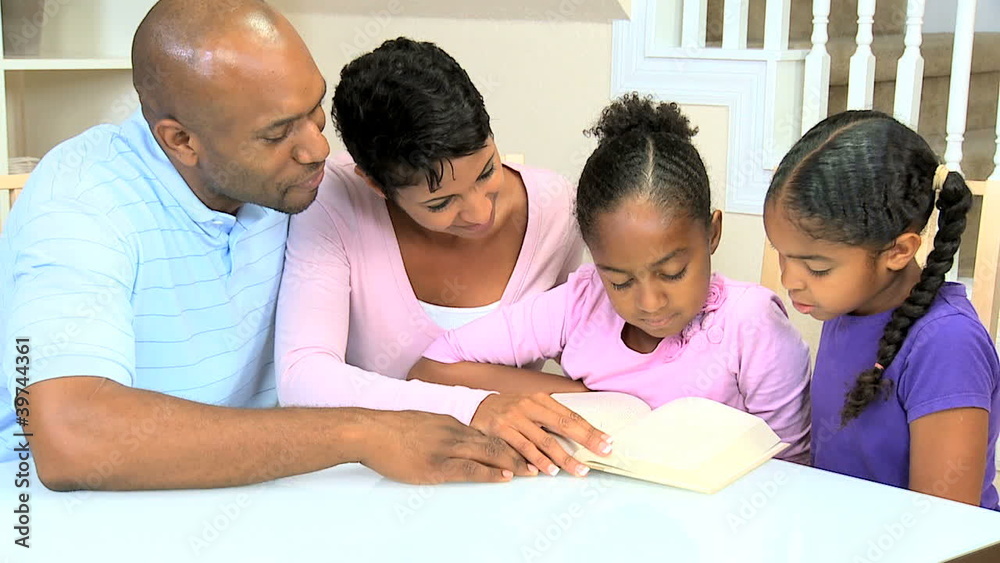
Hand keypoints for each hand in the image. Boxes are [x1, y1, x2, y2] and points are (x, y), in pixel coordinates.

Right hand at [358, 410, 530, 483]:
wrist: (370, 430)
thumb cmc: (393, 429)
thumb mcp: (425, 423)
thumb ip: (444, 430)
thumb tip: (458, 439)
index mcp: (453, 422)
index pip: (491, 431)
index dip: (514, 441)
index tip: (531, 447)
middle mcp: (455, 432)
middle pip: (498, 440)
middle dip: (523, 451)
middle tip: (543, 460)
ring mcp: (447, 448)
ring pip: (489, 453)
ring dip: (514, 463)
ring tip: (534, 470)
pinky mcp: (436, 465)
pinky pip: (470, 469)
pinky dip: (491, 473)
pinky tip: (506, 477)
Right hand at [470, 393, 611, 477]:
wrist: (475, 407)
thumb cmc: (508, 409)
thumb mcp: (530, 405)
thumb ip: (550, 416)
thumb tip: (580, 433)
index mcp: (540, 399)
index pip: (570, 415)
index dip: (590, 429)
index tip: (607, 441)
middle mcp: (529, 406)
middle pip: (562, 425)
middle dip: (585, 439)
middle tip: (602, 452)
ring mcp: (515, 418)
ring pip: (544, 440)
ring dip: (563, 457)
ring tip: (578, 470)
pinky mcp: (501, 430)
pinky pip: (522, 447)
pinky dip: (536, 460)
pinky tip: (548, 471)